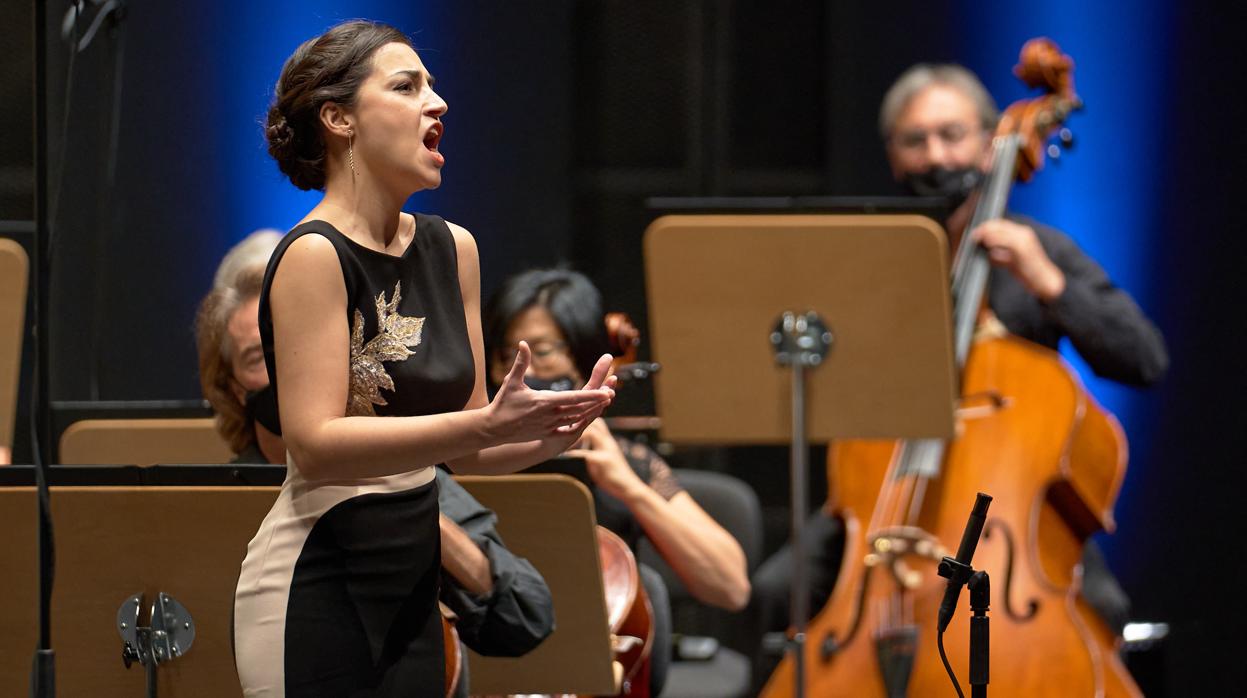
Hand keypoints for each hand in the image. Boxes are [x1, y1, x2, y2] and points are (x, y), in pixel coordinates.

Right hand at [485, 342, 614, 443]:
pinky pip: (568, 428)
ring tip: (604, 403)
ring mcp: (550, 426)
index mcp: (545, 402)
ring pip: (577, 418)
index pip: (574, 398)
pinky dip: (580, 423)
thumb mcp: (512, 382)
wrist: (494, 429)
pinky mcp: (547, 433)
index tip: (606, 392)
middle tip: (611, 393)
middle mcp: (551, 415)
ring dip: (592, 411)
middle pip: (580, 408)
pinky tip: (588, 419)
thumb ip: (521, 363)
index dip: (592, 395)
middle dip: (597, 401)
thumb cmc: (503, 404)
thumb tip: (523, 343)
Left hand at [565, 418, 644, 501]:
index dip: (584, 421)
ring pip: (591, 432)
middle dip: (580, 423)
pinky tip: (565, 456)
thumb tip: (577, 453)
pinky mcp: (603, 460)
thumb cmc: (614, 478)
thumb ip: (592, 454)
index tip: (569, 427)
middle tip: (566, 433)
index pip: (598, 422)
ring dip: (577, 435)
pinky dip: (574, 453)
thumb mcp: (602, 462)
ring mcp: (607, 450)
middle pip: (596, 422)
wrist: (629, 488)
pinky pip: (586, 453)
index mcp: (609, 442)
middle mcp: (609, 442)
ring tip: (564, 443)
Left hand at [971, 219, 1065, 301]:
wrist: (1045, 280)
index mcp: (1021, 234)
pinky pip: (1007, 240)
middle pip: (999, 224)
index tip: (975, 232)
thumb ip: (1001, 256)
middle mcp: (1023, 233)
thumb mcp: (1012, 261)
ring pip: (1001, 230)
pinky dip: (996, 240)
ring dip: (987, 232)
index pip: (1000, 224)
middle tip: (973, 235)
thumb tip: (989, 254)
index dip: (986, 226)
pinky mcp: (1023, 248)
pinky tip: (987, 243)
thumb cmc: (1029, 271)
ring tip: (977, 237)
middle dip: (984, 228)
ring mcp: (1024, 239)